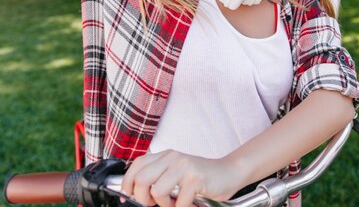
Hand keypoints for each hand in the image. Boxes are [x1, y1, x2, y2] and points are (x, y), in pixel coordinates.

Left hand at [121, 150, 243, 206]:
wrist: (229, 172)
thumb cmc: (202, 177)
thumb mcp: (176, 172)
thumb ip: (159, 177)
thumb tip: (137, 194)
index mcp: (165, 155)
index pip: (137, 165)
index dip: (128, 183)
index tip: (129, 197)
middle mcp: (173, 158)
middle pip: (141, 179)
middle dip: (143, 198)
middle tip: (153, 204)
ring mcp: (184, 166)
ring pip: (157, 191)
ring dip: (164, 205)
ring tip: (174, 203)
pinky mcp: (195, 178)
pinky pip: (179, 201)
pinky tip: (189, 203)